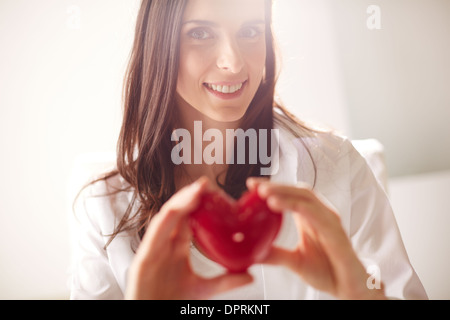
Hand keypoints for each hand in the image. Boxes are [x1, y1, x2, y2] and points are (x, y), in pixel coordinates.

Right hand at [125, 177, 252, 299]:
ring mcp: (153, 249)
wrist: (152, 318)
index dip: (198, 204)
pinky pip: (154, 234)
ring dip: (180, 202)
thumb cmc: (171, 302)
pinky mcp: (142, 258)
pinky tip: (176, 209)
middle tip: (206, 184)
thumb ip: (225, 281)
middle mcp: (164, 244)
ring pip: (166, 218)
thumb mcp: (203, 290)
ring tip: (196, 191)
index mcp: (176, 248)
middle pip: (176, 213)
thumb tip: (250, 274)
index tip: (214, 192)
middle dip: (189, 196)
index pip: (187, 219)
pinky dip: (165, 220)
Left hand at [247, 178, 385, 299]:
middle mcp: (320, 214)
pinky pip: (316, 214)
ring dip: (283, 192)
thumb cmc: (326, 271)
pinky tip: (278, 205)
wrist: (348, 288)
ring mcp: (329, 220)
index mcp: (309, 217)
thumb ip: (275, 254)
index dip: (273, 188)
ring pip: (306, 198)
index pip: (291, 195)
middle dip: (276, 186)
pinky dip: (297, 206)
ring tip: (264, 193)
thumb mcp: (294, 261)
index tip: (251, 185)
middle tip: (254, 185)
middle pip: (298, 191)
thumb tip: (251, 252)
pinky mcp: (336, 231)